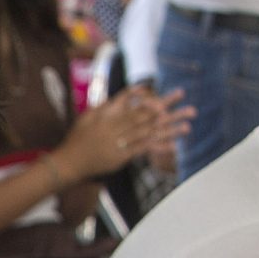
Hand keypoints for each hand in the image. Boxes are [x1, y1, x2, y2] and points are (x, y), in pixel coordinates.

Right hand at [60, 86, 193, 179]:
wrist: (70, 162)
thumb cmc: (78, 138)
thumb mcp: (88, 116)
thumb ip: (107, 105)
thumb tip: (126, 96)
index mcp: (110, 115)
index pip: (134, 104)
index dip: (151, 99)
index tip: (167, 96)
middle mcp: (118, 126)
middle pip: (147, 115)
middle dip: (167, 107)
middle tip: (187, 101)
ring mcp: (120, 142)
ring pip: (149, 132)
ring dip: (170, 127)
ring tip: (188, 122)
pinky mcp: (122, 156)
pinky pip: (143, 150)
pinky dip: (159, 147)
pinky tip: (174, 145)